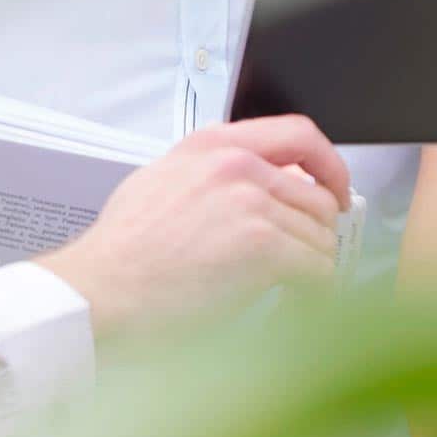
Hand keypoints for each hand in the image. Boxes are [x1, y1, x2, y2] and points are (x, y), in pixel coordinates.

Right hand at [37, 115, 349, 335]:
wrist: (102, 288)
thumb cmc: (122, 251)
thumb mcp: (162, 181)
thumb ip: (210, 173)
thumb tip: (252, 188)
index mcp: (213, 144)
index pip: (297, 134)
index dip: (329, 165)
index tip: (334, 192)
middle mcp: (236, 164)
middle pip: (316, 196)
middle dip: (319, 235)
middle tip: (308, 261)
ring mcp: (251, 202)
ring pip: (320, 236)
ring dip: (315, 267)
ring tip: (294, 290)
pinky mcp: (261, 246)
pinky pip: (317, 269)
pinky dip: (316, 291)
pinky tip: (295, 302)